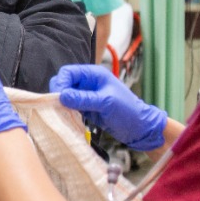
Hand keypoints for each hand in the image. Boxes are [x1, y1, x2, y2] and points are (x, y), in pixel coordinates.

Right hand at [49, 64, 167, 151]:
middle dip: (59, 93)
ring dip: (62, 104)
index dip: (61, 83)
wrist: (140, 128)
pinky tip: (69, 118)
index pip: (68, 72)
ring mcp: (86, 96)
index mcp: (93, 74)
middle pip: (63, 83)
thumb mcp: (106, 103)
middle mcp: (88, 82)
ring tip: (64, 114)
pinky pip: (71, 107)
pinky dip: (67, 112)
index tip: (59, 98)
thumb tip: (61, 96)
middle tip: (60, 107)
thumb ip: (83, 98)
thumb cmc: (128, 111)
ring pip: (65, 96)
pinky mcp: (86, 108)